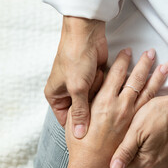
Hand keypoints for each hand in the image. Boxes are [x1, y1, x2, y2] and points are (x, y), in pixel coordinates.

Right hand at [44, 16, 106, 138]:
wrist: (87, 33)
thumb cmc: (75, 57)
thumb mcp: (76, 88)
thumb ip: (80, 111)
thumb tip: (80, 134)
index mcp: (56, 96)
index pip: (66, 120)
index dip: (78, 126)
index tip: (91, 130)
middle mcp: (67, 92)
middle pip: (82, 112)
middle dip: (92, 108)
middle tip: (99, 105)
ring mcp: (82, 86)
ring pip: (95, 102)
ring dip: (100, 97)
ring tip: (103, 91)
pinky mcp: (95, 79)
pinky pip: (103, 92)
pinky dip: (107, 89)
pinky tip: (111, 88)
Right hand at [64, 48, 167, 167]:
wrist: (90, 167)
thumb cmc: (79, 144)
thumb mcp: (72, 117)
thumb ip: (84, 98)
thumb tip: (94, 84)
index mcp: (101, 101)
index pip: (114, 75)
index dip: (121, 61)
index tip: (126, 52)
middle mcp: (117, 106)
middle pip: (133, 79)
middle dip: (143, 64)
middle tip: (150, 52)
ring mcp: (128, 115)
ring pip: (145, 90)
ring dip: (155, 76)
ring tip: (163, 65)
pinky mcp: (134, 124)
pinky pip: (148, 106)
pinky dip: (156, 95)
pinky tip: (162, 89)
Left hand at [110, 91, 167, 167]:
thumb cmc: (163, 113)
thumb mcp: (137, 130)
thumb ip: (124, 151)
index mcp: (148, 161)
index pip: (125, 164)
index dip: (119, 150)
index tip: (121, 138)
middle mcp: (160, 164)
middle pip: (135, 159)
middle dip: (132, 144)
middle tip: (135, 128)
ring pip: (146, 151)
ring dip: (143, 140)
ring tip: (146, 125)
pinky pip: (157, 146)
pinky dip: (153, 138)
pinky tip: (154, 126)